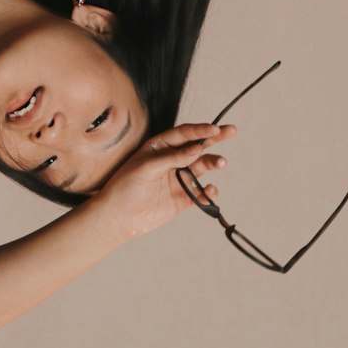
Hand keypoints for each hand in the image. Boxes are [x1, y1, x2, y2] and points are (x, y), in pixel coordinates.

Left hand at [97, 121, 235, 243]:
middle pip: (197, 146)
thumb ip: (172, 159)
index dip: (199, 130)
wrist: (117, 218)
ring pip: (201, 168)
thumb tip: (196, 149)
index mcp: (159, 147)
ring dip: (212, 163)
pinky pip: (200, 194)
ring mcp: (178, 179)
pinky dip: (207, 192)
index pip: (183, 134)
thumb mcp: (146, 167)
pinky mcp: (182, 199)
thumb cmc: (125, 186)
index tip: (214, 129)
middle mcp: (171, 160)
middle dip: (214, 138)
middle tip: (231, 130)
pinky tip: (210, 190)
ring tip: (220, 162)